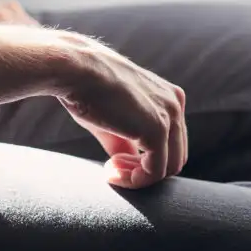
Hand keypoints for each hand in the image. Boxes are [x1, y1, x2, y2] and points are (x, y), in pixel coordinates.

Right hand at [56, 37, 187, 189]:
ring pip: (168, 168)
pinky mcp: (157, 130)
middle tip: (112, 168)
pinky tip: (111, 172)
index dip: (144, 160)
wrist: (75, 70)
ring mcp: (170, 116)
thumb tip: (128, 163)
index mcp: (169, 97)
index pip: (171, 143)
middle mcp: (175, 104)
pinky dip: (134, 180)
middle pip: (174, 157)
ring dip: (138, 178)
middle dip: (143, 170)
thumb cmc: (86, 88)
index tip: (114, 161)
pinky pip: (155, 172)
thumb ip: (126, 141)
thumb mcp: (112, 118)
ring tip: (111, 170)